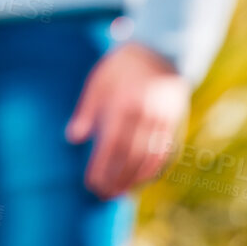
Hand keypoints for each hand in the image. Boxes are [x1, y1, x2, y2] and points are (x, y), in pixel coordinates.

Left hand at [64, 40, 190, 198]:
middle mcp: (145, 114)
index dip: (102, 167)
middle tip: (103, 195)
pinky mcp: (173, 123)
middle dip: (116, 179)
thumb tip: (73, 138)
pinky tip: (141, 180)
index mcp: (123, 103)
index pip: (111, 145)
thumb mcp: (99, 81)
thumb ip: (86, 110)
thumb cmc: (122, 67)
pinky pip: (164, 152)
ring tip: (119, 193)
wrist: (161, 50)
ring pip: (148, 158)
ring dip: (133, 180)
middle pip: (130, 156)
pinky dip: (152, 170)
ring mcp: (162, 120)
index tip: (91, 184)